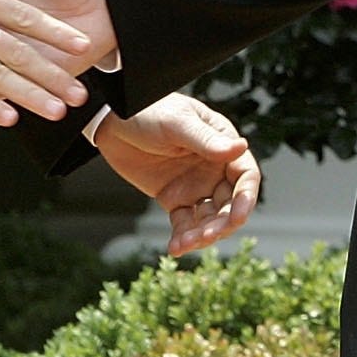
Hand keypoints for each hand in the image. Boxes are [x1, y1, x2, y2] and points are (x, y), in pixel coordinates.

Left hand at [95, 93, 261, 256]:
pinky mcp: (174, 198)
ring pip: (208, 218)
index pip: (245, 175)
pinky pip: (184, 223)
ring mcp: (195, 185)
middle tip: (206, 236)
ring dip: (202, 235)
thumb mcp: (177, 123)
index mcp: (222, 144)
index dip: (246, 198)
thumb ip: (206, 140)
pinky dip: (182, 237)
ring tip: (184, 244)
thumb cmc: (147, 109)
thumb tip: (240, 148)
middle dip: (222, 223)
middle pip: (229, 203)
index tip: (238, 216)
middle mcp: (214, 168)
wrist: (110, 120)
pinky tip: (175, 247)